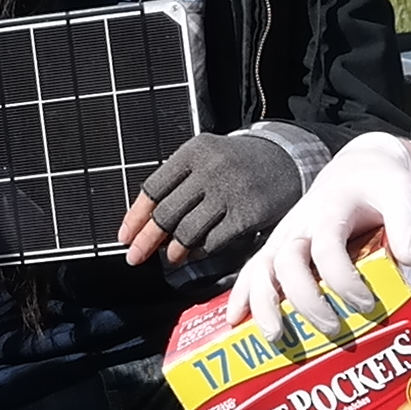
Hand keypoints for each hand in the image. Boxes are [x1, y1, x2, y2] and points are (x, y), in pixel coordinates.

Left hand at [123, 127, 307, 273]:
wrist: (286, 159)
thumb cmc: (237, 163)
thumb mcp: (206, 158)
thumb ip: (179, 184)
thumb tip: (145, 225)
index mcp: (193, 152)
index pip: (153, 188)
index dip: (135, 217)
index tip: (124, 237)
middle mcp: (210, 169)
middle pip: (166, 213)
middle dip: (147, 240)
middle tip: (135, 257)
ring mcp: (231, 191)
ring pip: (188, 231)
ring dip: (173, 250)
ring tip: (170, 257)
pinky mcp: (249, 213)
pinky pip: (213, 240)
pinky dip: (200, 251)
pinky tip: (195, 253)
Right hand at [226, 132, 410, 332]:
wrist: (357, 171)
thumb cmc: (379, 186)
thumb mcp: (401, 193)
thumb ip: (406, 223)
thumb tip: (407, 259)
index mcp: (331, 212)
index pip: (328, 248)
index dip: (343, 280)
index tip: (366, 304)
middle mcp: (301, 225)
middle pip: (288, 263)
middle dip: (304, 300)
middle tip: (331, 328)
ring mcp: (285, 237)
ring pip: (262, 269)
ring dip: (263, 304)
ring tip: (273, 336)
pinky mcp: (278, 248)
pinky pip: (254, 271)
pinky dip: (243, 295)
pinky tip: (236, 321)